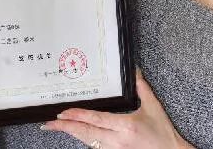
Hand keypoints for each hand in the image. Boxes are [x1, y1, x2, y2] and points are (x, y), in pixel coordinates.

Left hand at [42, 70, 193, 148]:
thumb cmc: (163, 133)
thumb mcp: (153, 107)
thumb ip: (141, 87)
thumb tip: (134, 70)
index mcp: (125, 126)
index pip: (95, 119)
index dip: (77, 116)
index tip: (62, 112)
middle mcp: (116, 140)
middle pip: (85, 133)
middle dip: (65, 128)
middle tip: (49, 123)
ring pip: (87, 141)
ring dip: (72, 133)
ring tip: (56, 127)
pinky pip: (94, 146)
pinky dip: (83, 139)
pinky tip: (76, 133)